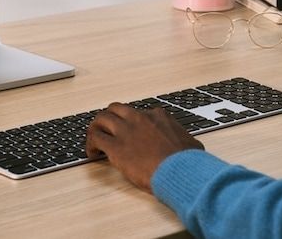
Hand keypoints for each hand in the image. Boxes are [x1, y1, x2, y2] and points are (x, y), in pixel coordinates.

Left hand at [86, 103, 203, 192]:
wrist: (178, 171)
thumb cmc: (186, 161)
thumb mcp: (191, 144)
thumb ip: (185, 140)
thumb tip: (189, 145)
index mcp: (158, 116)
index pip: (138, 113)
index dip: (131, 123)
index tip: (129, 132)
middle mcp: (139, 119)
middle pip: (116, 109)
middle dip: (109, 118)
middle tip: (106, 129)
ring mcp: (126, 130)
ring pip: (102, 119)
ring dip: (96, 128)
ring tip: (94, 139)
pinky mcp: (115, 146)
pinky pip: (96, 138)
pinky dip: (91, 144)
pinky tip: (92, 153)